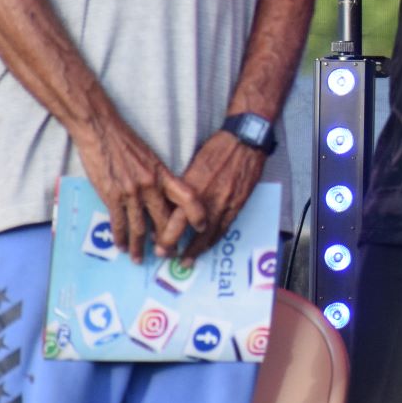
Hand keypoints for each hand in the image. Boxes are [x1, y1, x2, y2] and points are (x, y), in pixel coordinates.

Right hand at [74, 116, 208, 262]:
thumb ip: (159, 178)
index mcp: (163, 174)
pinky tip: (121, 246)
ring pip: (140, 228)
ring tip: (139, 259)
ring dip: (139, 247)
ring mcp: (131, 192)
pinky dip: (120, 237)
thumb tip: (165, 199)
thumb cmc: (126, 142)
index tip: (202, 228)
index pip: (188, 197)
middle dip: (167, 242)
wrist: (101, 130)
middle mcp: (151, 185)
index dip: (197, 214)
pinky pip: (119, 223)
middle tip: (168, 255)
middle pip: (164, 220)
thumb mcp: (151, 158)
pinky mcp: (112, 196)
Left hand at [165, 129, 267, 259]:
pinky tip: (206, 246)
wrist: (246, 141)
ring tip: (186, 261)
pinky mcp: (237, 205)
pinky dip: (213, 240)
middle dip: (175, 246)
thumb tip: (171, 201)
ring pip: (207, 234)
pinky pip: (223, 228)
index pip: (174, 217)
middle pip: (188, 230)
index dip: (165, 234)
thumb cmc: (217, 147)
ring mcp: (223, 203)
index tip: (156, 242)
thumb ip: (183, 184)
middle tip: (165, 256)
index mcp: (191, 186)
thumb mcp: (194, 163)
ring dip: (195, 250)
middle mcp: (206, 198)